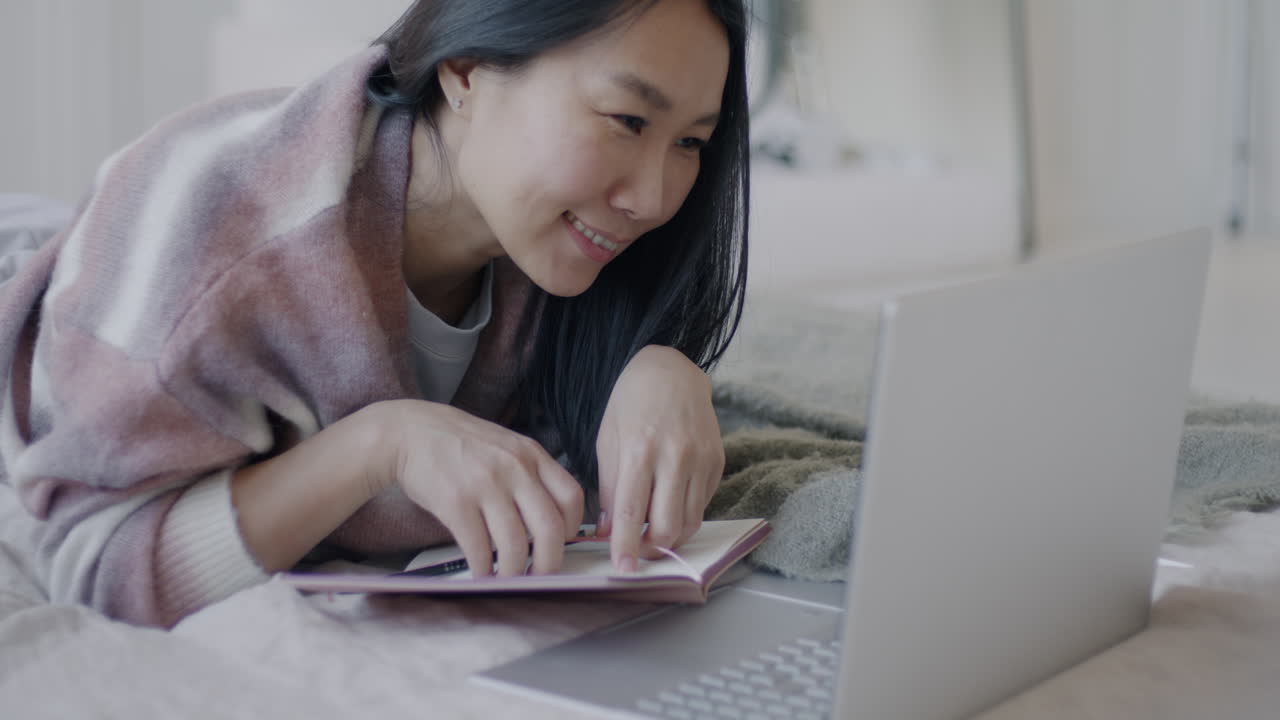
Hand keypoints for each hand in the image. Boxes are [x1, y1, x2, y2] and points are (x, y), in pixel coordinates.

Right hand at [376, 400, 582, 576]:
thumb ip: (527, 475)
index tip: (561, 543)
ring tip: (506, 579)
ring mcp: (485, 484)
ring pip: (515, 545)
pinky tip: (481, 572)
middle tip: (541, 577)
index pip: (571, 497)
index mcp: (531, 454)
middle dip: (550, 563)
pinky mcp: (455, 502)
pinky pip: (479, 548)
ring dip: (513, 572)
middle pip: (550, 528)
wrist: (408, 431)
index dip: (573, 528)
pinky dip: (483, 569)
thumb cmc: (458, 443)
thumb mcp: (504, 446)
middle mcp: (514, 468)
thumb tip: (547, 523)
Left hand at [595, 345, 724, 571]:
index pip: (633, 511)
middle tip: (636, 551)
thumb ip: (611, 488)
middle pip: (668, 525)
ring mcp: (701, 458)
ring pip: (690, 521)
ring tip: (652, 532)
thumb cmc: (630, 405)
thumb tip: (610, 532)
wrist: (670, 371)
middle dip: (651, 549)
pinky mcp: (718, 461)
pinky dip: (685, 514)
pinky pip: (702, 504)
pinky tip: (669, 503)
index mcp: (640, 448)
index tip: (622, 569)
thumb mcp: (608, 441)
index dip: (627, 546)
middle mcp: (675, 455)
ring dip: (670, 537)